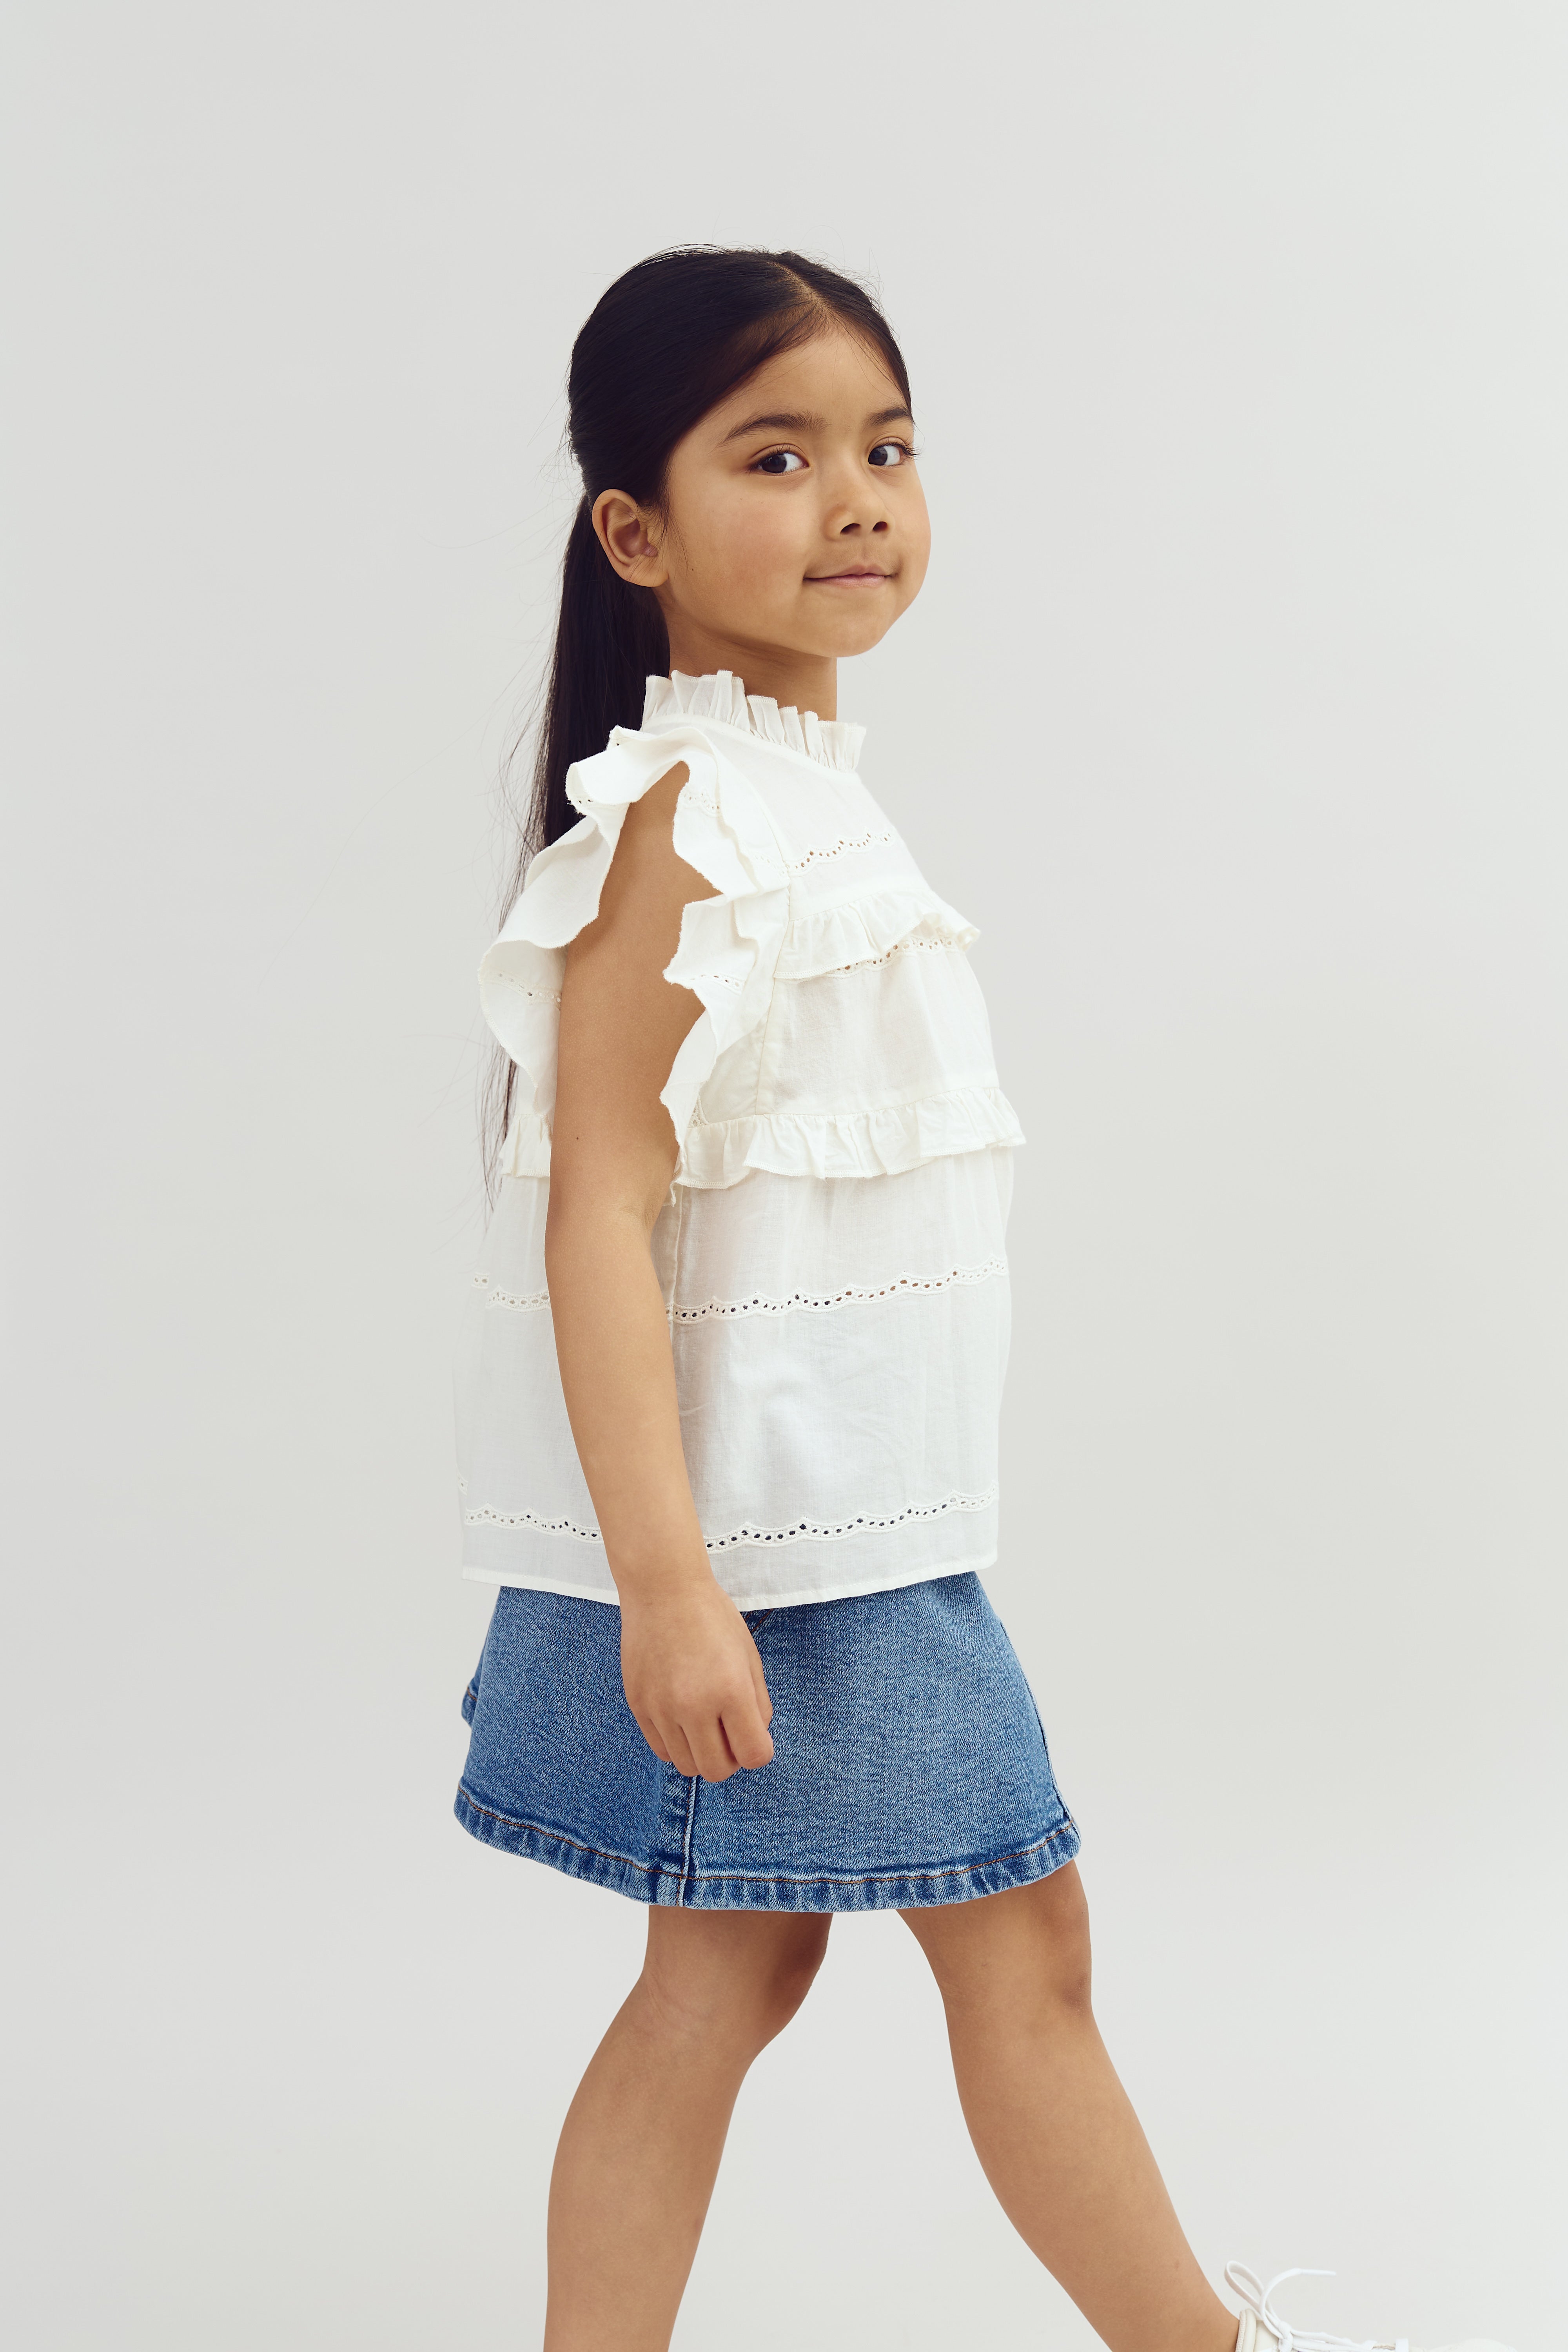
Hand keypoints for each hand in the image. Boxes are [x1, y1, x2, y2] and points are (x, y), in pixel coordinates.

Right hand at [619, 1576, 774, 1781]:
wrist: (663, 1590)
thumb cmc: (712, 1618)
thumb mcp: (749, 1657)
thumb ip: (758, 1705)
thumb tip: (754, 1741)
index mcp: (731, 1689)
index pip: (754, 1756)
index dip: (758, 1750)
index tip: (753, 1735)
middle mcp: (694, 1704)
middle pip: (717, 1771)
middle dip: (730, 1759)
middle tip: (728, 1732)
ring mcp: (661, 1708)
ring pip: (687, 1766)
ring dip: (701, 1753)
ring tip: (704, 1723)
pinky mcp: (639, 1706)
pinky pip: (661, 1750)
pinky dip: (677, 1744)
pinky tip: (682, 1718)